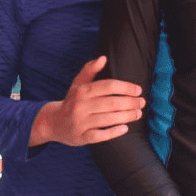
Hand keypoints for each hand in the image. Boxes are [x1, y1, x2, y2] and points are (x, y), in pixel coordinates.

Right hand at [29, 56, 144, 146]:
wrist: (53, 123)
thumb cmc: (72, 101)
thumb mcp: (78, 84)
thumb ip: (90, 70)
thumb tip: (103, 58)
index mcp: (82, 91)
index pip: (108, 86)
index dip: (126, 87)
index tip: (138, 90)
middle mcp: (80, 106)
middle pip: (111, 103)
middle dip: (130, 103)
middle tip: (142, 103)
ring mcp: (80, 123)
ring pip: (107, 119)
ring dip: (126, 116)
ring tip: (138, 113)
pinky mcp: (80, 137)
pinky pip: (99, 136)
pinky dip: (113, 132)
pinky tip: (125, 128)